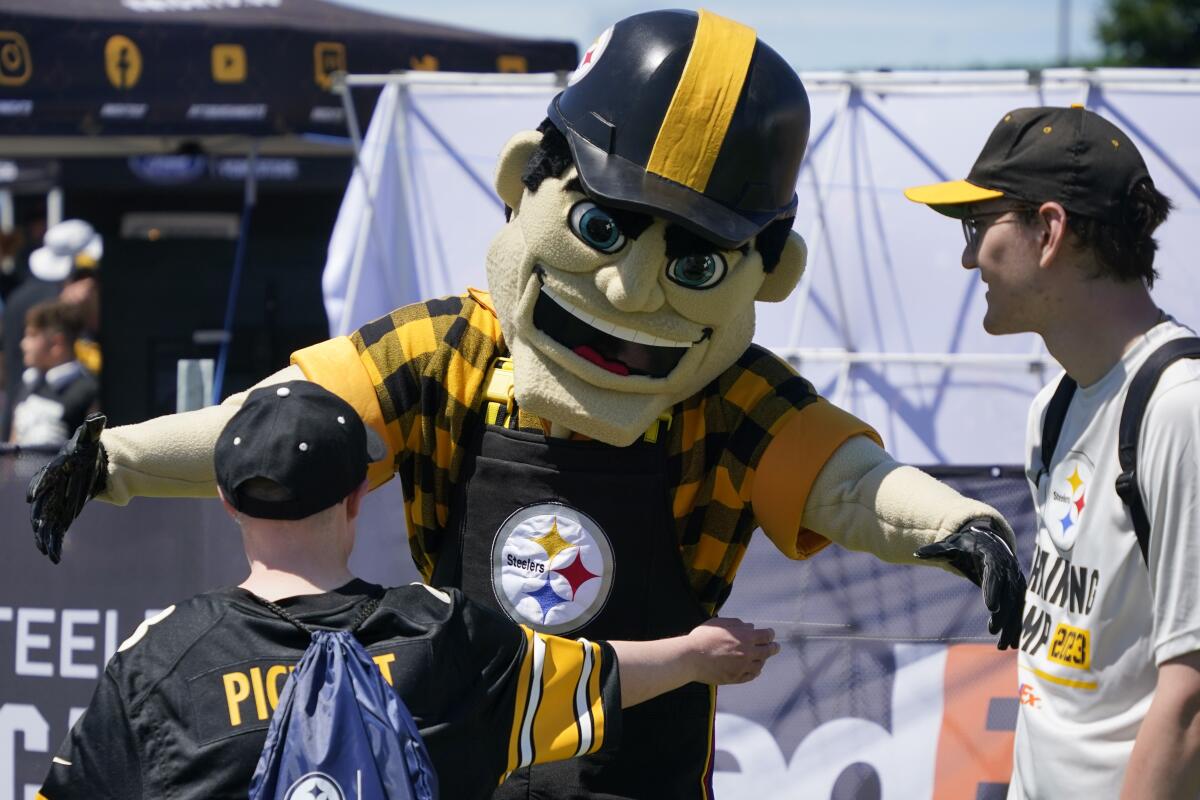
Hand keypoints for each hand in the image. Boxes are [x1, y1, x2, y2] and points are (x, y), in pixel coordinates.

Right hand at [26, 414, 107, 563]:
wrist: (96, 461)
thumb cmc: (90, 448)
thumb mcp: (91, 436)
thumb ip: (92, 429)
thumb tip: (96, 419)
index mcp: (56, 469)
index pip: (45, 478)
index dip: (39, 486)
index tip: (33, 496)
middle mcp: (51, 487)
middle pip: (42, 505)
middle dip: (39, 518)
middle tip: (39, 529)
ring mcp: (56, 501)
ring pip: (46, 521)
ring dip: (45, 536)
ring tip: (47, 551)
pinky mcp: (64, 512)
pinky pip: (56, 529)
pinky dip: (54, 543)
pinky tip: (54, 557)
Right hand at [685, 617, 780, 684]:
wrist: (691, 658)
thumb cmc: (703, 637)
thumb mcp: (720, 623)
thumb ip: (737, 624)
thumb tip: (750, 627)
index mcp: (745, 637)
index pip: (765, 636)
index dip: (770, 634)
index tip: (771, 634)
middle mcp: (748, 653)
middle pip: (767, 651)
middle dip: (773, 648)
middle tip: (776, 647)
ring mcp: (742, 667)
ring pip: (760, 664)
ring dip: (763, 660)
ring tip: (763, 658)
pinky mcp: (735, 678)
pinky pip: (751, 676)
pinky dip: (755, 672)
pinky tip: (755, 670)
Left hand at [915, 519, 1025, 649]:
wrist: (988, 543)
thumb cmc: (967, 546)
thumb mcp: (951, 546)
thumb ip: (936, 551)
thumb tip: (917, 553)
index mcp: (992, 557)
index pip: (994, 574)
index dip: (993, 591)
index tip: (991, 608)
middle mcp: (1009, 569)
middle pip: (1009, 594)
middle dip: (1004, 614)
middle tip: (993, 631)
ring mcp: (1016, 580)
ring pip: (1017, 605)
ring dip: (1013, 626)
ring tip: (1003, 646)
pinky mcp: (1018, 591)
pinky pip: (1020, 610)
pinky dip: (1018, 626)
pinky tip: (1013, 644)